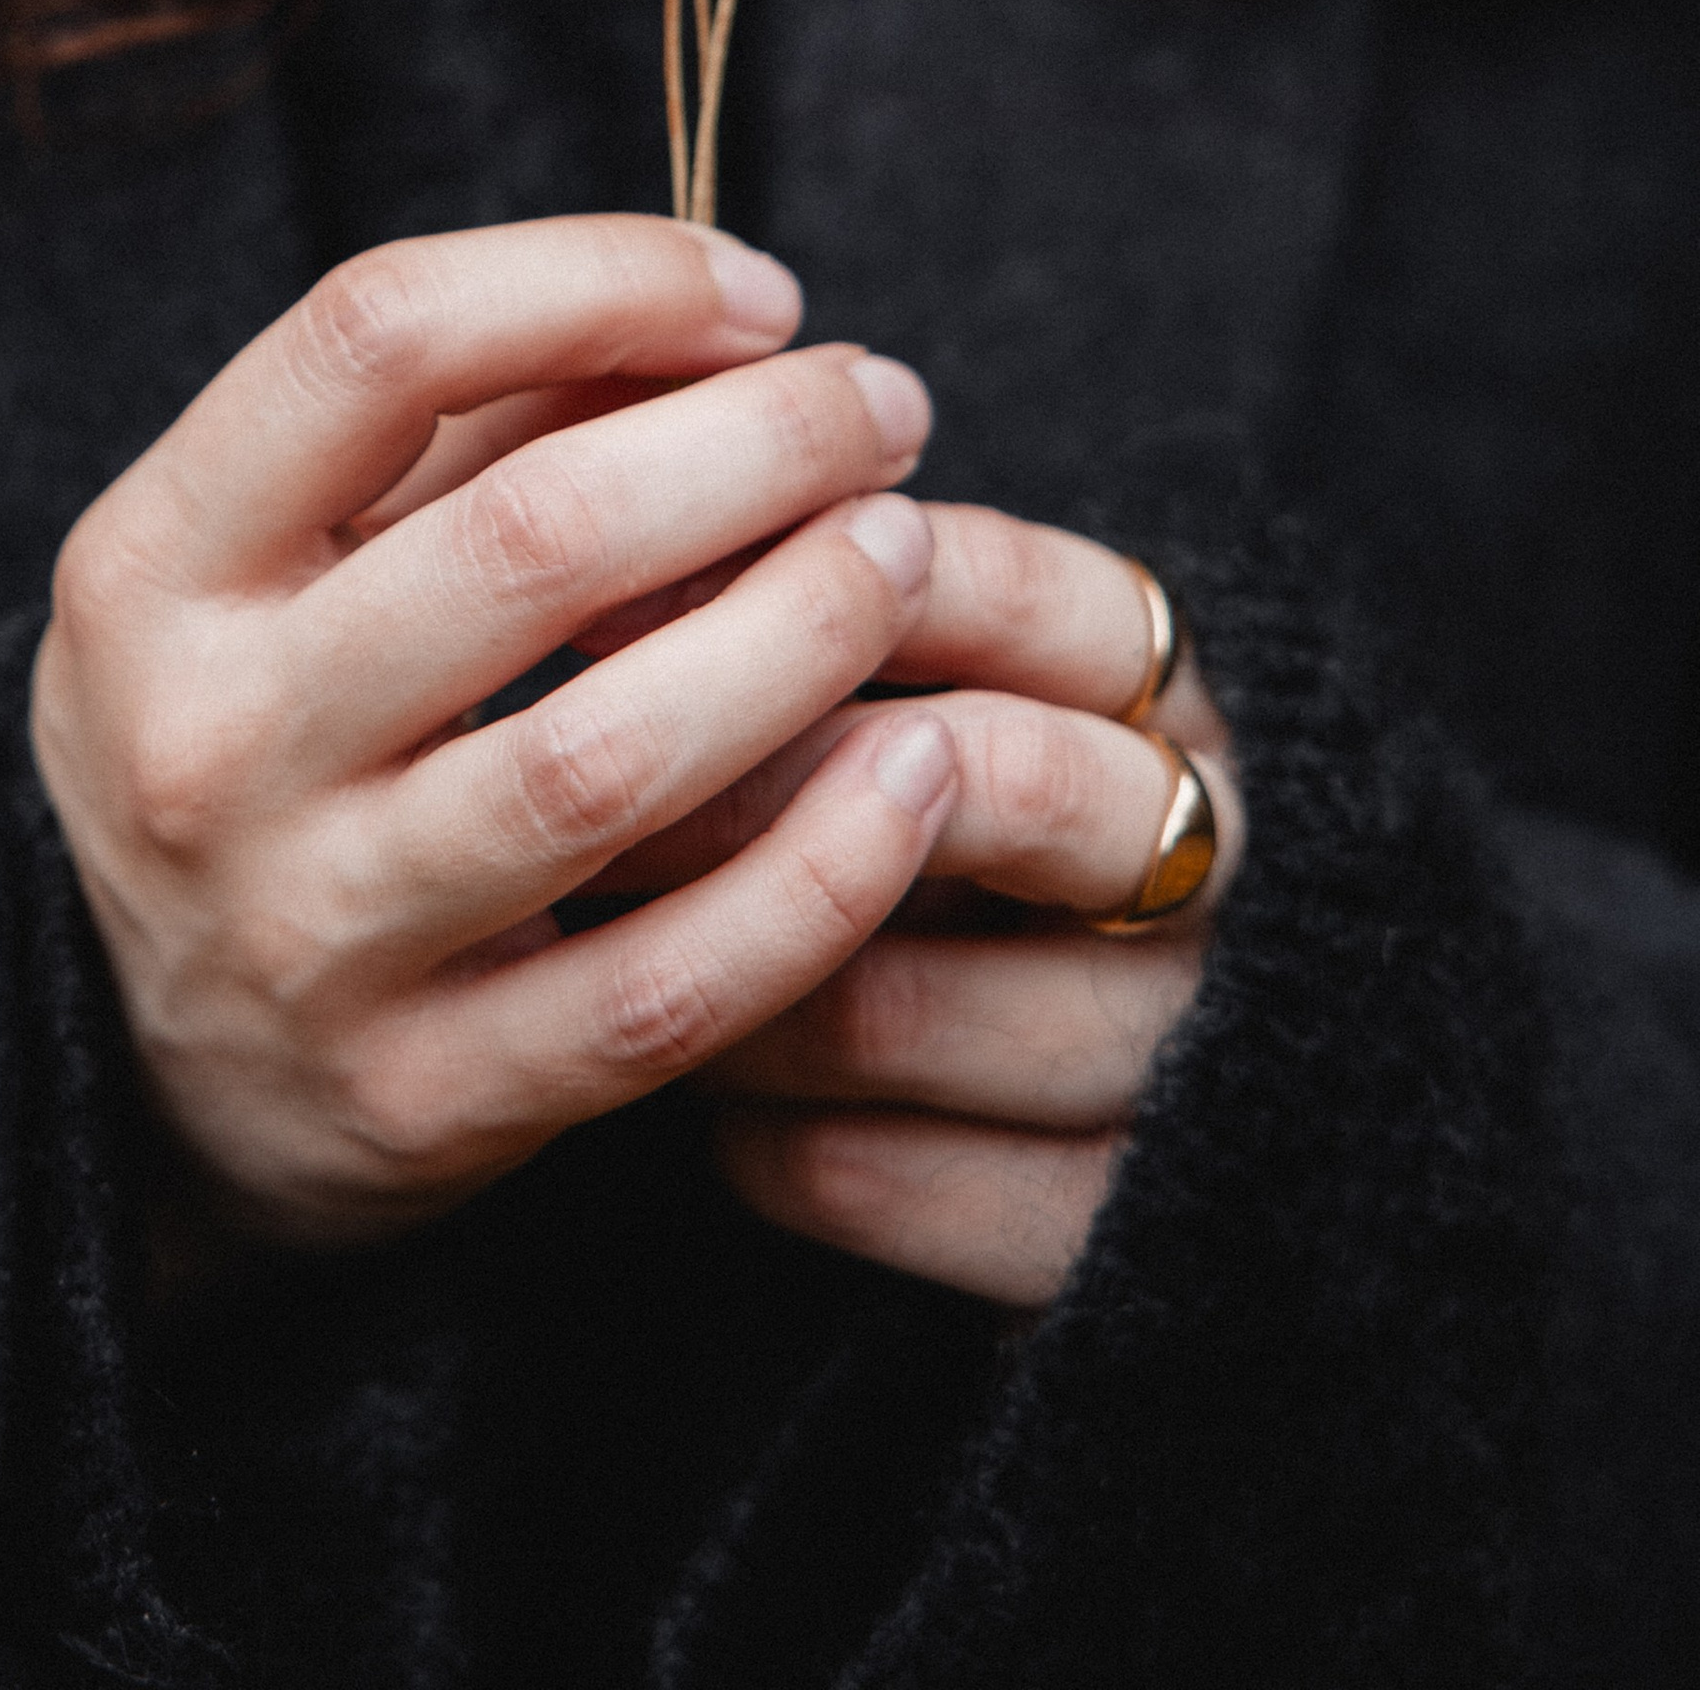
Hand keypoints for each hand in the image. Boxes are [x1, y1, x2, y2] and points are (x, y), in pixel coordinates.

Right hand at [30, 217, 960, 1246]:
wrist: (118, 1075)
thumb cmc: (256, 736)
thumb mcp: (271, 559)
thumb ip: (464, 421)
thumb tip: (712, 316)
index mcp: (149, 565)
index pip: (377, 338)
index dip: (601, 277)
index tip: (762, 295)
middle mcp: (204, 746)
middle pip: (528, 539)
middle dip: (760, 445)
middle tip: (886, 407)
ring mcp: (306, 937)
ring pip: (603, 761)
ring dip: (804, 632)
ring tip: (912, 551)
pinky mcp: (418, 1103)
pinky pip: (665, 987)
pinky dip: (822, 873)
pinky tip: (920, 774)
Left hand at [586, 501, 1246, 1309]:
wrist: (1113, 1118)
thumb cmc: (964, 845)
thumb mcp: (942, 694)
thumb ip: (829, 605)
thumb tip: (626, 556)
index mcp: (1167, 702)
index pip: (1011, 595)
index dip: (808, 582)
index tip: (623, 600)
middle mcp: (1207, 871)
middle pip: (996, 780)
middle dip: (759, 778)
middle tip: (587, 786)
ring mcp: (1170, 1062)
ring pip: (893, 1001)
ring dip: (722, 975)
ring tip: (610, 939)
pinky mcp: (1102, 1239)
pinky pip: (871, 1176)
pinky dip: (752, 1134)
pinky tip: (700, 1095)